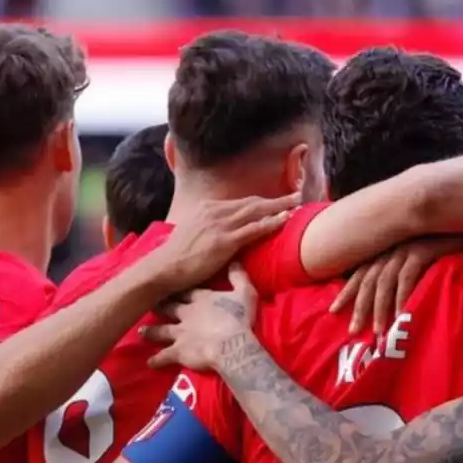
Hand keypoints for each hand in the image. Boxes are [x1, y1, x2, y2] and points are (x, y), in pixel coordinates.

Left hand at [143, 263, 258, 369]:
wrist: (231, 344)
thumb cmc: (239, 319)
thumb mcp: (245, 293)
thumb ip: (239, 277)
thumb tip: (234, 261)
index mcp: (201, 299)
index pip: (185, 291)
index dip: (178, 288)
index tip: (169, 285)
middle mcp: (186, 314)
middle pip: (168, 308)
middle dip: (159, 306)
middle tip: (150, 305)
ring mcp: (180, 333)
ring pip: (161, 331)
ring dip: (151, 332)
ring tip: (141, 332)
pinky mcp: (178, 351)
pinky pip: (164, 356)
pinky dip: (156, 360)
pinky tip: (150, 362)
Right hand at [146, 193, 300, 294]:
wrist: (165, 267)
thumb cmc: (179, 256)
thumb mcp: (194, 232)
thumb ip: (211, 227)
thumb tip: (225, 232)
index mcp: (208, 207)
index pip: (241, 202)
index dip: (262, 202)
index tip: (278, 201)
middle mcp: (215, 211)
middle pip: (253, 202)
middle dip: (276, 199)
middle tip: (297, 195)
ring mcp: (220, 224)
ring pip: (256, 211)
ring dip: (280, 207)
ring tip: (298, 204)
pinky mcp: (225, 241)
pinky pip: (254, 229)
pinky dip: (272, 222)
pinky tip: (285, 220)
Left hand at [329, 236, 462, 333]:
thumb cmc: (444, 246)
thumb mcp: (418, 258)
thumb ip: (404, 274)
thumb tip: (392, 301)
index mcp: (387, 250)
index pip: (361, 272)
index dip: (346, 292)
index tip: (333, 311)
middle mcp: (391, 248)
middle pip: (368, 280)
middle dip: (359, 306)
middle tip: (353, 330)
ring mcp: (406, 248)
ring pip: (384, 281)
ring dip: (380, 308)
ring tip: (378, 331)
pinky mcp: (422, 250)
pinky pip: (406, 277)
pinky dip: (401, 296)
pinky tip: (399, 314)